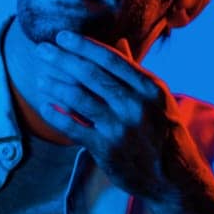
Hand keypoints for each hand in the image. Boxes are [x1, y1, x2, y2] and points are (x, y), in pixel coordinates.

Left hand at [34, 31, 208, 203]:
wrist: (173, 177)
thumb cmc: (162, 132)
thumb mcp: (157, 99)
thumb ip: (134, 72)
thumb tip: (120, 42)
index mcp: (149, 87)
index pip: (110, 59)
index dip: (83, 46)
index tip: (61, 36)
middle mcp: (136, 105)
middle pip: (90, 75)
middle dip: (62, 59)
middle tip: (41, 50)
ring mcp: (120, 128)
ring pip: (78, 99)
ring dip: (55, 85)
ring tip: (40, 78)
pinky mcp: (107, 149)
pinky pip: (73, 127)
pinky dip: (56, 115)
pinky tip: (45, 106)